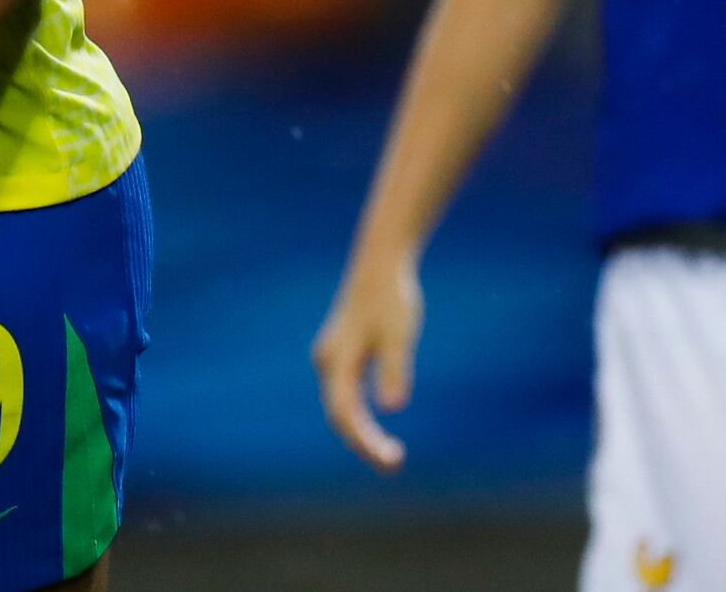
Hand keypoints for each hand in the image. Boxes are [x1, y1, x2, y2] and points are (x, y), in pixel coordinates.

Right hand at [310, 252, 423, 471]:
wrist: (381, 261)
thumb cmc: (392, 296)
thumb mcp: (398, 333)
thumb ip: (394, 369)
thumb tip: (393, 407)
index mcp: (336, 360)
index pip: (344, 416)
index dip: (365, 443)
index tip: (391, 461)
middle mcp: (328, 362)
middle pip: (340, 416)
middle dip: (364, 443)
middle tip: (395, 464)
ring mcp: (333, 357)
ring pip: (341, 406)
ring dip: (362, 432)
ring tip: (390, 455)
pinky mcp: (344, 353)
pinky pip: (347, 394)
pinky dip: (361, 415)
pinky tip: (379, 426)